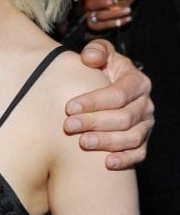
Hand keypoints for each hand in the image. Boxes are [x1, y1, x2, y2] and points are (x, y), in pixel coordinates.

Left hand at [63, 39, 153, 169]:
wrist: (107, 89)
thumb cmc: (101, 71)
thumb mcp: (100, 55)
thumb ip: (96, 51)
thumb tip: (90, 58)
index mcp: (137, 82)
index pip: (119, 93)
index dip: (95, 101)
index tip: (70, 107)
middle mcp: (145, 104)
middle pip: (124, 118)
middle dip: (95, 122)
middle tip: (69, 126)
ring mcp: (145, 125)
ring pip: (132, 138)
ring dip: (106, 142)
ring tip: (82, 143)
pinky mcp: (142, 142)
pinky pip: (139, 154)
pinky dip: (125, 160)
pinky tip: (106, 163)